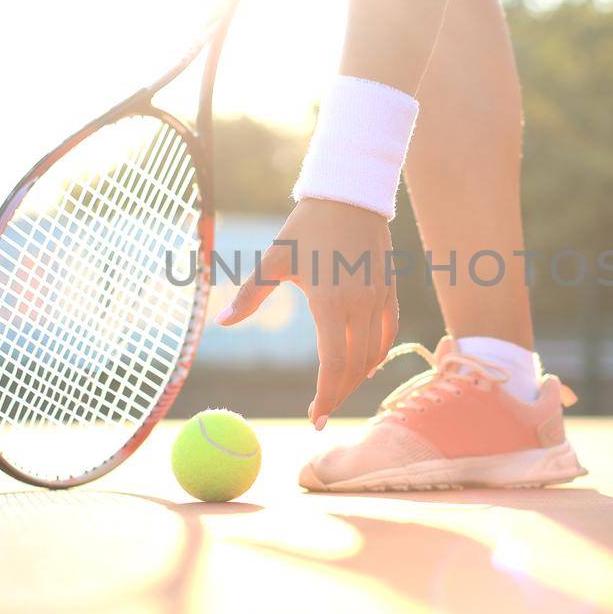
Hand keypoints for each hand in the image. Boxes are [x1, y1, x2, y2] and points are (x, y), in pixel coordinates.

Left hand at [215, 198, 397, 427]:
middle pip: (355, 367)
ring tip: (337, 391)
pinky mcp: (390, 291)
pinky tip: (363, 366)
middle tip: (321, 413)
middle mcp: (360, 305)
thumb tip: (222, 323)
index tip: (315, 418)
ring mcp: (379, 299)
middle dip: (338, 395)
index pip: (334, 365)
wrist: (350, 195)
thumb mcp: (274, 260)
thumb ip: (250, 295)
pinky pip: (388, 334)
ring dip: (357, 378)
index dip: (326, 396)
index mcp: (331, 302)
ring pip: (375, 354)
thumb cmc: (306, 226)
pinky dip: (377, 355)